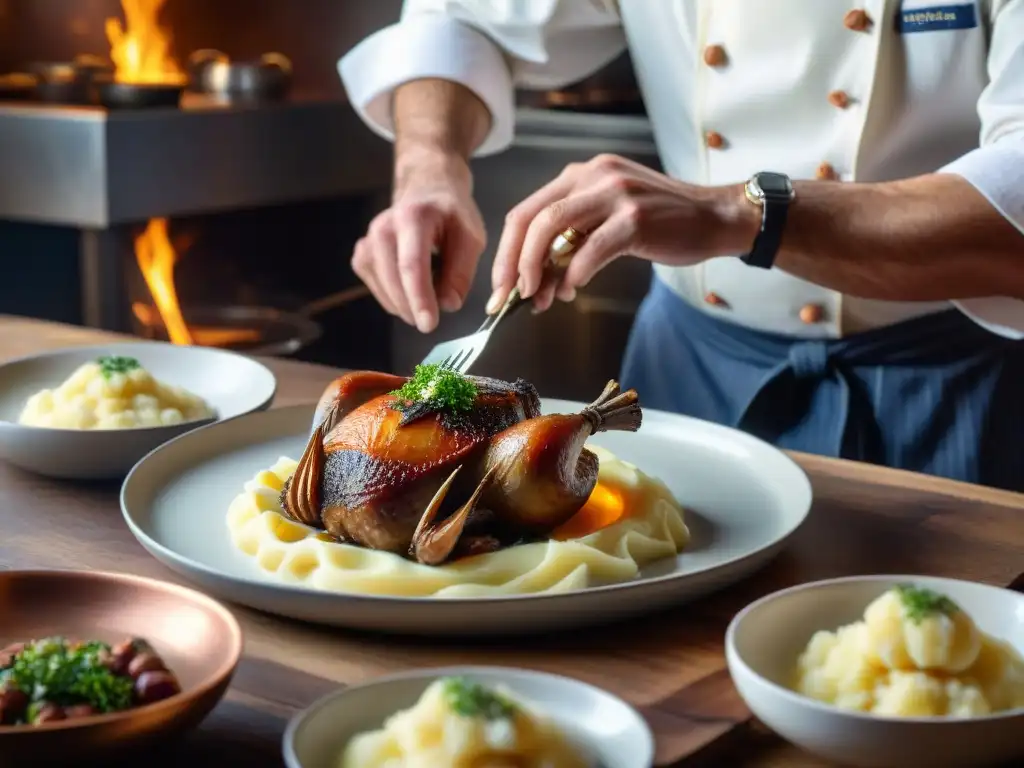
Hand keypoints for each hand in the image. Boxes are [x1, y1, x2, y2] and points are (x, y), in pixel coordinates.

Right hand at [352, 152, 485, 332]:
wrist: (426, 189)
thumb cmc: (451, 213)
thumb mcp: (470, 236)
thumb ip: (461, 271)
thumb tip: (449, 304)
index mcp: (413, 217)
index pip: (412, 265)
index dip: (419, 298)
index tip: (429, 325)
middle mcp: (383, 227)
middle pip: (393, 279)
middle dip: (413, 308)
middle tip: (432, 321)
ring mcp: (368, 240)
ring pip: (383, 288)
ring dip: (405, 304)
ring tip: (426, 298)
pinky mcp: (362, 254)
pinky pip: (376, 288)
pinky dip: (394, 298)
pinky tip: (409, 290)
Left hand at [488, 154, 757, 312]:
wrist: (715, 217)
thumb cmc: (663, 223)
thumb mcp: (609, 219)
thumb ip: (573, 239)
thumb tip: (538, 280)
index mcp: (582, 174)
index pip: (526, 211)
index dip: (507, 252)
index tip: (501, 286)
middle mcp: (594, 176)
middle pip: (531, 219)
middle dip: (513, 264)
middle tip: (508, 298)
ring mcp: (614, 194)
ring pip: (551, 229)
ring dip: (537, 269)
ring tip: (539, 298)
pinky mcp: (634, 218)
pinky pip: (589, 249)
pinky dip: (573, 274)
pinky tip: (573, 290)